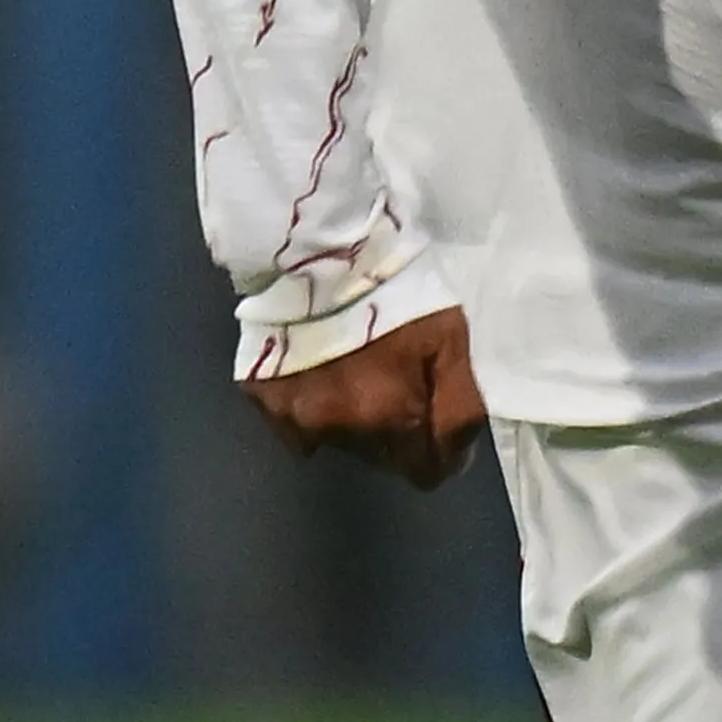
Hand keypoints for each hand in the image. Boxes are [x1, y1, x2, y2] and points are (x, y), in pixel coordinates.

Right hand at [248, 307, 485, 489]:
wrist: (320, 248)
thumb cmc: (397, 290)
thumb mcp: (451, 340)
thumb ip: (459, 409)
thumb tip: (454, 459)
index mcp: (392, 418)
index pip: (425, 473)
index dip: (437, 453)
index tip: (434, 424)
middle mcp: (342, 430)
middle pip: (380, 458)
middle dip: (393, 433)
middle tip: (391, 381)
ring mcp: (295, 416)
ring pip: (337, 441)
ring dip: (349, 418)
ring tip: (351, 368)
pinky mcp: (262, 397)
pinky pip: (292, 422)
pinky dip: (307, 406)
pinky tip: (316, 368)